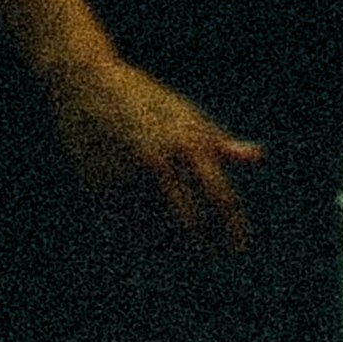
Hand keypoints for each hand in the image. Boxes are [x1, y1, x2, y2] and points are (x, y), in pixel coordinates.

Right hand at [42, 50, 262, 251]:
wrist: (85, 84)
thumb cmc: (141, 96)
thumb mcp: (182, 112)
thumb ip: (217, 141)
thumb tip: (257, 157)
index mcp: (185, 142)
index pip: (220, 199)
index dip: (233, 228)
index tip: (241, 247)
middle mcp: (159, 163)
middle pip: (192, 224)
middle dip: (207, 247)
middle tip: (215, 257)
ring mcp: (130, 178)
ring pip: (161, 232)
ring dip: (178, 247)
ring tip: (188, 250)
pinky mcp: (103, 189)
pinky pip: (133, 229)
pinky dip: (150, 240)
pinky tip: (160, 242)